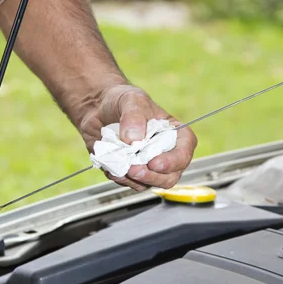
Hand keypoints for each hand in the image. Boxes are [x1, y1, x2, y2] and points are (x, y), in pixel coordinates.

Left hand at [79, 84, 197, 190]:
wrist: (98, 109)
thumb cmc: (121, 100)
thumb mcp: (131, 99)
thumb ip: (134, 117)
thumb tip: (134, 140)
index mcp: (173, 133)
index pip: (184, 151)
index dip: (173, 161)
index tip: (154, 163)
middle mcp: (165, 152)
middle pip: (170, 176)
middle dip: (152, 177)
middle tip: (133, 169)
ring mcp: (148, 165)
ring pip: (150, 184)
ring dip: (134, 180)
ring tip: (119, 166)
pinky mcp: (131, 172)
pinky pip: (131, 183)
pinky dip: (121, 179)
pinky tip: (111, 167)